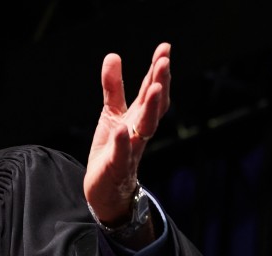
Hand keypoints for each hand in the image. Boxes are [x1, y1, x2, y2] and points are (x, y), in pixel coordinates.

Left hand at [83, 42, 171, 227]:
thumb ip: (113, 87)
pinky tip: (121, 128)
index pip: (152, 90)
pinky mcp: (117, 167)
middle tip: (164, 62)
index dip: (158, 70)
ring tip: (155, 88)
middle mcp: (139, 131)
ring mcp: (131, 149)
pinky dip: (122, 142)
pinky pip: (122, 154)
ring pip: (145, 128)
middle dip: (160, 84)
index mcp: (139, 117)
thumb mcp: (111, 114)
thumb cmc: (113, 150)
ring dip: (151, 108)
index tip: (164, 48)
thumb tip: (113, 56)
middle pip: (154, 106)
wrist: (107, 190)